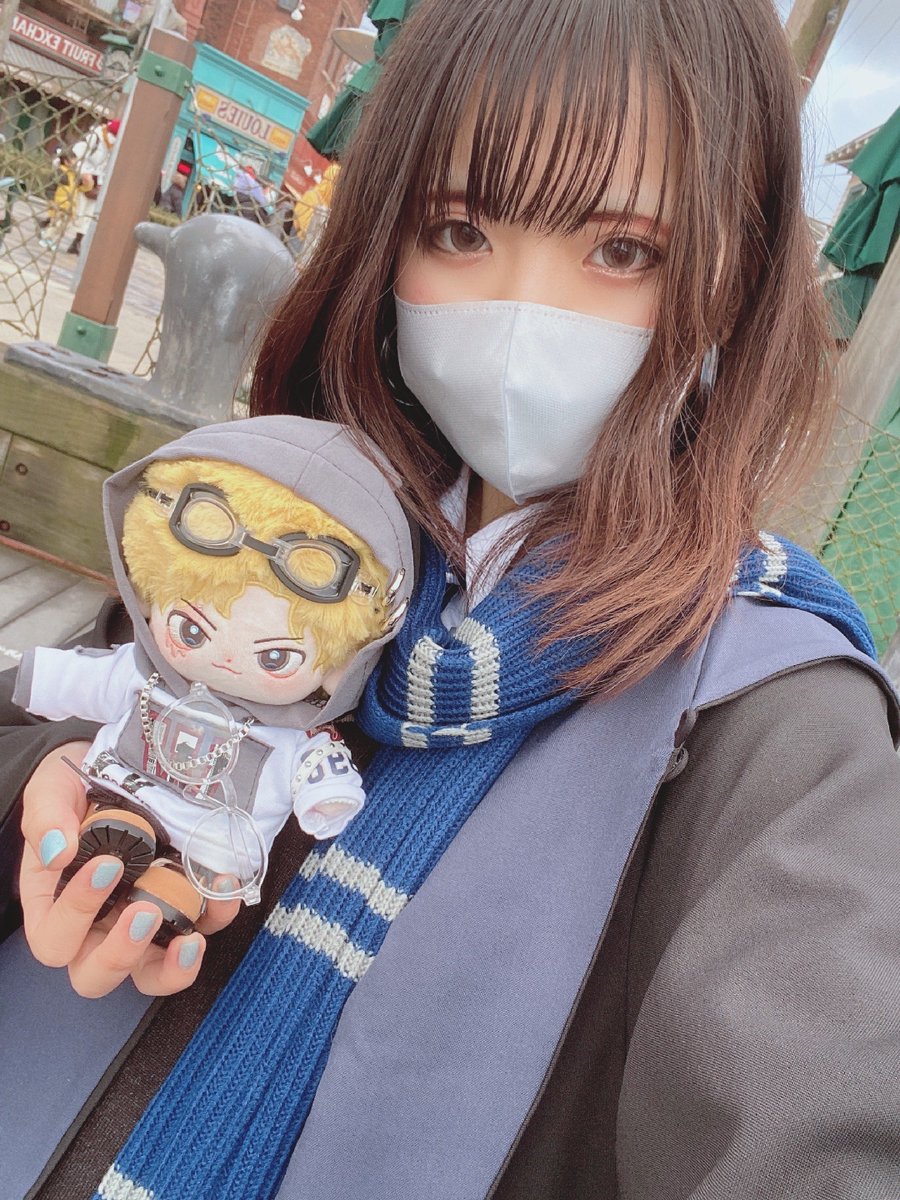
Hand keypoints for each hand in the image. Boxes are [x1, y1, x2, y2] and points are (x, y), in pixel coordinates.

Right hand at [19, 741, 240, 997]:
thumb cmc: (77, 787)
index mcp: (54, 906)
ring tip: (191, 940)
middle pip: (96, 975)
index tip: (108, 864)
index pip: (54, 938)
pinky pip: (203, 929)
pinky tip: (223, 888)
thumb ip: (47, 818)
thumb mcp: (53, 790)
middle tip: (144, 911)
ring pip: (152, 975)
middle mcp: (96, 927)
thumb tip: (58, 852)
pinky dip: (216, 917)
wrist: (121, 763)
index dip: (76, 914)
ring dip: (172, 968)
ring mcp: (143, 923)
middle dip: (121, 953)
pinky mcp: (184, 910)